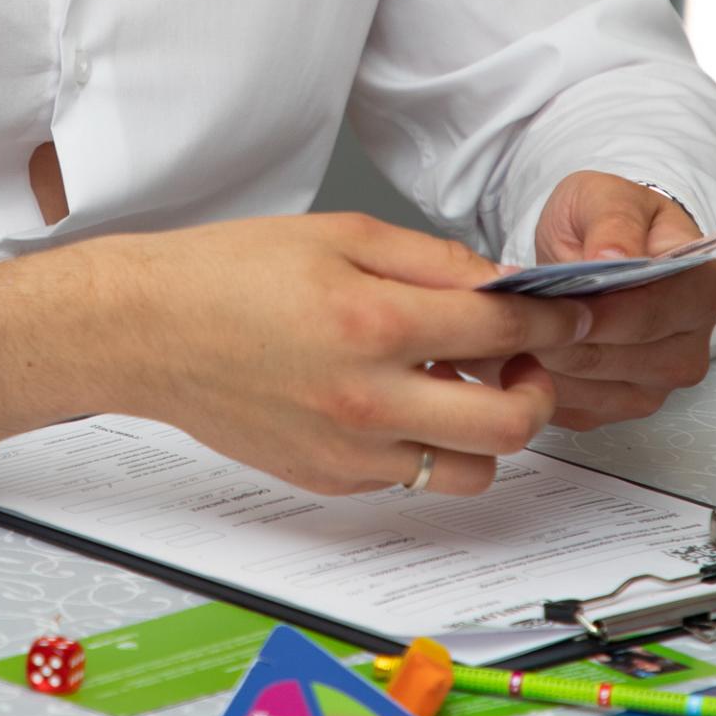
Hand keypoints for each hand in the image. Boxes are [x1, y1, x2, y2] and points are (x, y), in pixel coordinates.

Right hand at [0, 211, 595, 499]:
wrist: (147, 331)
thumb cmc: (229, 274)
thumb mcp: (339, 236)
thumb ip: (431, 262)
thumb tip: (501, 285)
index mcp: (374, 321)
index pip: (503, 332)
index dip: (552, 324)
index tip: (568, 318)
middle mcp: (368, 398)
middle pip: (509, 424)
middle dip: (538, 391)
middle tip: (525, 365)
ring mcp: (349, 450)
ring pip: (470, 470)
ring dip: (487, 433)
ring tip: (464, 390)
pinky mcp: (329, 480)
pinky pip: (411, 478)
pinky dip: (426, 447)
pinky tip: (403, 403)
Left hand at [520, 170, 715, 430]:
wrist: (602, 249)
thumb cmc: (610, 221)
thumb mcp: (608, 196)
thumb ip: (614, 221)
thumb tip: (614, 255)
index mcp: (702, 291)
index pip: (648, 314)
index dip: (595, 313)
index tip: (548, 302)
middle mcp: (690, 347)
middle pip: (617, 358)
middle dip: (558, 339)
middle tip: (503, 319)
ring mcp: (658, 385)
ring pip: (591, 390)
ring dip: (541, 366)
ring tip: (497, 334)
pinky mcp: (623, 407)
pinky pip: (576, 410)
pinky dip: (537, 385)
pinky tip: (508, 356)